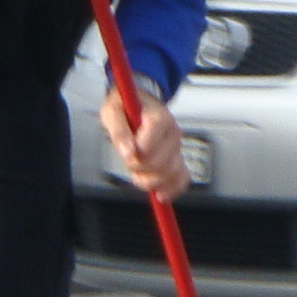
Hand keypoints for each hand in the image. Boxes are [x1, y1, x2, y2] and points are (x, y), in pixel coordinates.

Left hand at [101, 80, 189, 200]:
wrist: (140, 103)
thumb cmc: (126, 106)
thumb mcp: (113, 112)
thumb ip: (119, 131)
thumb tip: (127, 152)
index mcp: (159, 118)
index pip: (150, 145)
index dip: (136, 153)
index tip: (127, 151)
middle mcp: (172, 133)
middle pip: (159, 164)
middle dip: (138, 168)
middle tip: (129, 160)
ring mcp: (177, 147)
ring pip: (171, 174)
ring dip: (150, 181)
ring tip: (138, 174)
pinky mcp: (178, 158)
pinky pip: (182, 178)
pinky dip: (172, 189)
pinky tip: (161, 194)